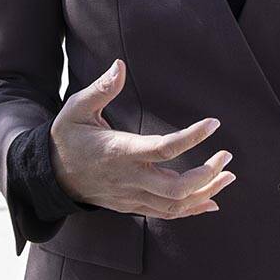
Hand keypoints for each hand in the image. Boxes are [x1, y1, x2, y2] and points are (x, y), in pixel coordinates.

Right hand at [49, 58, 235, 219]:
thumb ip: (101, 89)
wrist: (50, 177)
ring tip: (228, 176)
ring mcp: (132, 196)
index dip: (193, 137)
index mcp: (120, 151)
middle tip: (227, 155)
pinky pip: (167, 215)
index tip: (214, 123)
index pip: (164, 148)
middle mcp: (130, 178)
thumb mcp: (76, 109)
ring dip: (206, 193)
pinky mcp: (132, 205)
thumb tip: (119, 65)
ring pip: (175, 206)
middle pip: (176, 188)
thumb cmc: (67, 137)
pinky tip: (212, 201)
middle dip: (207, 175)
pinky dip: (192, 210)